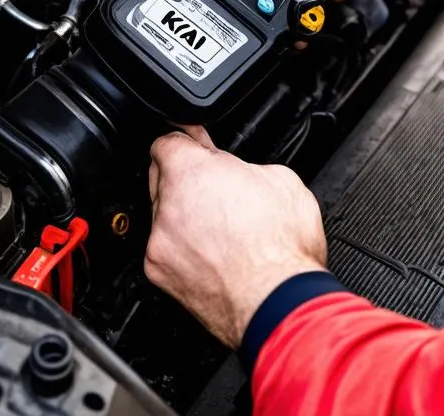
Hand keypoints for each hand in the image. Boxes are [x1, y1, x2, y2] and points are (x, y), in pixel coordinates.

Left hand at [145, 127, 327, 347]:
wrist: (280, 304)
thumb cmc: (283, 247)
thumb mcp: (280, 179)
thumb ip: (242, 163)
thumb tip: (233, 166)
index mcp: (191, 171)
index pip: (167, 140)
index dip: (187, 142)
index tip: (197, 146)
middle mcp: (168, 204)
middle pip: (160, 176)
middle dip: (185, 178)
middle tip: (217, 188)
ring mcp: (160, 242)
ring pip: (163, 215)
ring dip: (184, 215)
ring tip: (222, 228)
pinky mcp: (160, 273)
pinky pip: (166, 249)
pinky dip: (183, 249)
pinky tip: (215, 253)